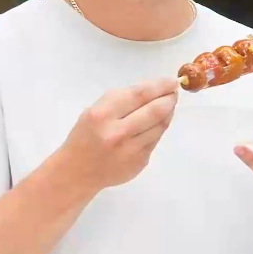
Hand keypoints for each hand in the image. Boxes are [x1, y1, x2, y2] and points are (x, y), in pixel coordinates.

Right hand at [58, 77, 178, 192]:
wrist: (78, 171)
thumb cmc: (85, 136)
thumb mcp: (94, 111)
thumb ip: (121, 100)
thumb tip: (153, 90)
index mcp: (102, 115)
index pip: (139, 94)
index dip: (160, 86)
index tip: (171, 81)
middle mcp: (117, 132)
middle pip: (155, 110)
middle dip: (169, 98)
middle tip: (174, 92)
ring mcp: (131, 150)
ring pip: (160, 126)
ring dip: (168, 113)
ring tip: (168, 105)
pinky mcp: (140, 162)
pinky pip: (155, 139)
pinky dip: (159, 128)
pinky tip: (157, 123)